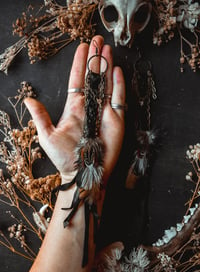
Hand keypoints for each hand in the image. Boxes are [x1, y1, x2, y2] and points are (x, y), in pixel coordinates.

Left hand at [24, 35, 125, 183]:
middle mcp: (90, 107)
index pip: (77, 80)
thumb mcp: (48, 137)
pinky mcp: (117, 119)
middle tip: (96, 40)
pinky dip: (118, 84)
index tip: (81, 47)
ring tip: (107, 49)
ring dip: (106, 66)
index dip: (79, 64)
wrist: (84, 174)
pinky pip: (119, 98)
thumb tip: (28, 100)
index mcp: (74, 108)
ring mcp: (104, 112)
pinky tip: (116, 71)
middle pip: (93, 78)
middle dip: (94, 58)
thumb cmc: (65, 158)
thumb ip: (41, 117)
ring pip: (106, 84)